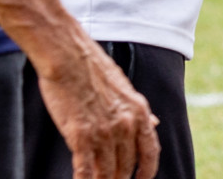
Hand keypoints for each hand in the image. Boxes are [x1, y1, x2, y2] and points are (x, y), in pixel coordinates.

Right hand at [36, 42, 159, 178]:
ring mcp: (104, 131)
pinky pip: (85, 170)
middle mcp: (126, 124)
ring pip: (107, 171)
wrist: (69, 56)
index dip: (147, 172)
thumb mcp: (125, 88)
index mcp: (139, 111)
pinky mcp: (80, 136)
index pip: (150, 152)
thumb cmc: (93, 69)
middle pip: (126, 166)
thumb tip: (153, 124)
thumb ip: (139, 110)